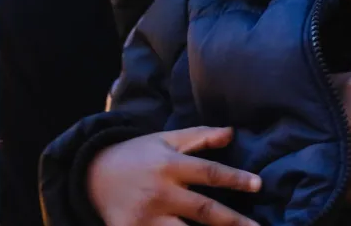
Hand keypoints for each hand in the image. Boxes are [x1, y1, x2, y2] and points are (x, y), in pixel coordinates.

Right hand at [87, 126, 261, 225]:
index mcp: (170, 166)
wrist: (91, 174)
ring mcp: (146, 217)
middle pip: (203, 211)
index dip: (235, 178)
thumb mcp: (165, 140)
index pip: (210, 172)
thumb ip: (199, 137)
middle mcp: (160, 192)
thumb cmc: (136, 155)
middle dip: (234, 222)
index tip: (259, 184)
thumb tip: (232, 133)